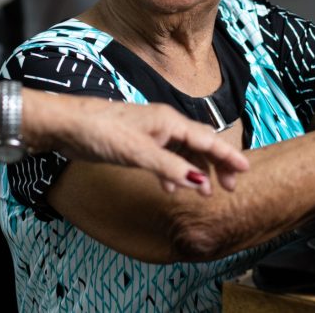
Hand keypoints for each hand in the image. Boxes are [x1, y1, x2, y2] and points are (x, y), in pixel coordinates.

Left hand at [28, 92, 249, 195]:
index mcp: (169, 121)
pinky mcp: (138, 143)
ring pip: (184, 152)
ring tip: (205, 193)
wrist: (68, 125)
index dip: (227, 155)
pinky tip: (172, 187)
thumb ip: (170, 167)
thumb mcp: (138, 153)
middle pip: (200, 144)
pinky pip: (166, 157)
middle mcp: (164, 124)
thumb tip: (199, 182)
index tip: (246, 169)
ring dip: (196, 171)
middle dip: (217, 165)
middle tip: (229, 188)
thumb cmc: (101, 131)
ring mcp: (151, 133)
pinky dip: (174, 172)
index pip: (207, 139)